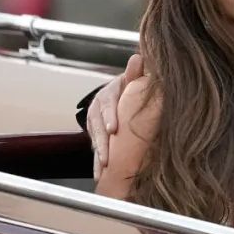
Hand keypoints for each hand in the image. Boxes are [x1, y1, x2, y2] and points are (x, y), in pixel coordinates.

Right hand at [89, 53, 143, 180]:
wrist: (121, 93)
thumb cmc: (131, 87)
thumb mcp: (133, 78)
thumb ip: (135, 72)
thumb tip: (138, 58)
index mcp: (108, 94)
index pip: (107, 105)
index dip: (109, 117)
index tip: (113, 129)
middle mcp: (98, 109)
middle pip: (98, 127)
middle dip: (102, 144)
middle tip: (107, 158)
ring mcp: (95, 123)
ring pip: (95, 140)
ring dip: (98, 156)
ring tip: (103, 170)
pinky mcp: (96, 135)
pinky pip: (96, 149)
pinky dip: (97, 163)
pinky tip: (100, 175)